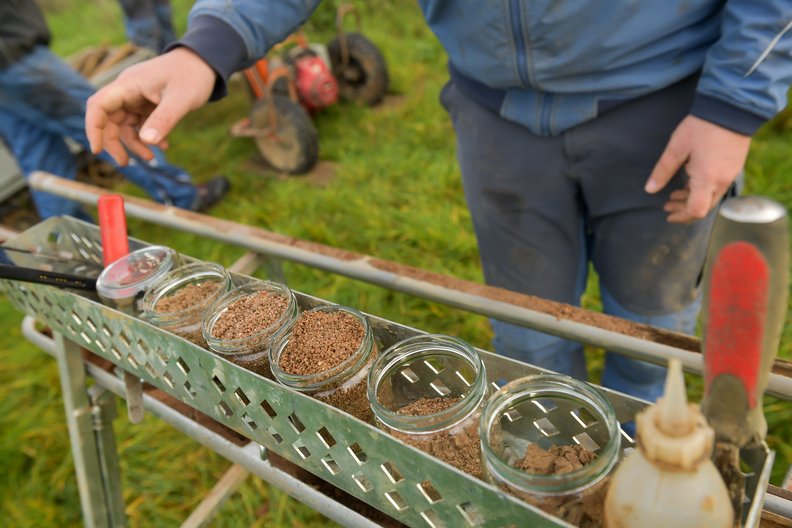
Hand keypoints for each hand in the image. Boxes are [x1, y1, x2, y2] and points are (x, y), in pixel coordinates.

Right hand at [85, 47, 215, 164]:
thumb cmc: (192, 76)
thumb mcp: (181, 100)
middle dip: (114, 142)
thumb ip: (164, 120)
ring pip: (124, 124)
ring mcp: (136, 97)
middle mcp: (127, 91)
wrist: (204, 63)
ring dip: (134, 143)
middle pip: (108, 119)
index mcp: (128, 85)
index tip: (97, 150)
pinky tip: (164, 146)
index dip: (93, 128)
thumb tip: (147, 142)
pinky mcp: (146, 103)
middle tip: (124, 164)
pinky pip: (139, 124)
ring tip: (152, 159)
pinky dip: (148, 137)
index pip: (98, 105)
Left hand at [644, 115, 750, 222]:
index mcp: (707, 179)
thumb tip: (650, 189)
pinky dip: (703, 190)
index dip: (681, 216)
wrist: (730, 109)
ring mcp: (730, 174)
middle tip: (667, 204)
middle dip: (684, 209)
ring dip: (692, 199)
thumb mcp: (677, 148)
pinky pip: (718, 186)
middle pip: (704, 207)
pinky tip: (690, 182)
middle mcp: (722, 181)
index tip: (668, 214)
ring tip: (674, 194)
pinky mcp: (734, 167)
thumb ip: (663, 171)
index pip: (696, 210)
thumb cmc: (701, 127)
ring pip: (711, 197)